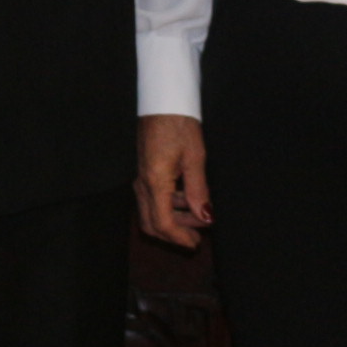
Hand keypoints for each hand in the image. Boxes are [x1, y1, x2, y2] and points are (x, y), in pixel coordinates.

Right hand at [136, 114, 212, 247]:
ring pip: (151, 212)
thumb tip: (205, 217)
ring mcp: (141, 178)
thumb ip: (199, 191)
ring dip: (174, 220)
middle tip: (198, 235)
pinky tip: (189, 200)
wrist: (163, 103)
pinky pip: (152, 199)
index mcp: (155, 182)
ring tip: (199, 216)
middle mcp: (143, 183)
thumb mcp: (195, 158)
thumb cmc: (179, 126)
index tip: (196, 244)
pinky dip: (170, 206)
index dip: (179, 238)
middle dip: (174, 234)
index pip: (163, 223)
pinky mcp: (145, 172)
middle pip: (151, 223)